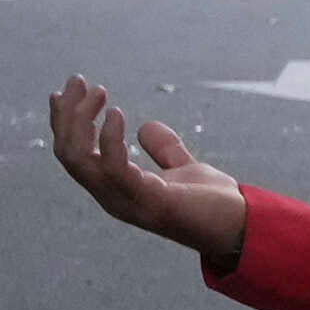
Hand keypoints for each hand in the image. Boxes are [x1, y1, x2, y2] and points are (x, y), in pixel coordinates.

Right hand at [47, 76, 247, 257]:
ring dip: (80, 121)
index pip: (74, 154)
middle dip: (66, 114)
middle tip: (79, 81)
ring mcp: (126, 201)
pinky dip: (109, 139)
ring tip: (98, 92)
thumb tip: (146, 127)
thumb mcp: (183, 168)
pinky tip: (116, 113)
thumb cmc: (213, 204)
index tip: (73, 88)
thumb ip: (164, 149)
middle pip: (68, 154)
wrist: (243, 228)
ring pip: (78, 160)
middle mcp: (112, 196)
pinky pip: (113, 168)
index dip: (66, 121)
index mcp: (115, 188)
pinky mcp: (148, 201)